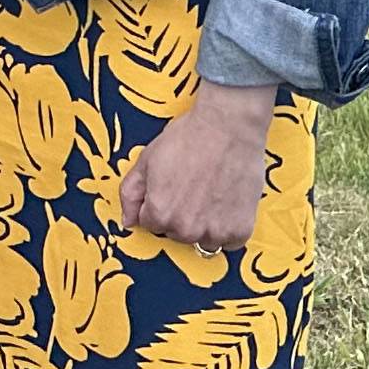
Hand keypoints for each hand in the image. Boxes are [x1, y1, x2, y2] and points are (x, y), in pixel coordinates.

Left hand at [118, 83, 278, 250]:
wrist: (228, 127)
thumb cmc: (190, 138)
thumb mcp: (146, 160)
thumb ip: (130, 194)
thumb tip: (128, 220)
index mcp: (160, 213)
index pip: (150, 223)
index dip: (158, 203)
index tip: (171, 188)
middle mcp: (186, 229)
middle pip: (176, 232)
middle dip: (180, 214)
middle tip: (191, 186)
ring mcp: (215, 232)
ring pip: (202, 239)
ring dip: (204, 224)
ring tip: (209, 194)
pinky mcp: (240, 230)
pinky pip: (229, 241)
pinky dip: (228, 227)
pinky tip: (225, 203)